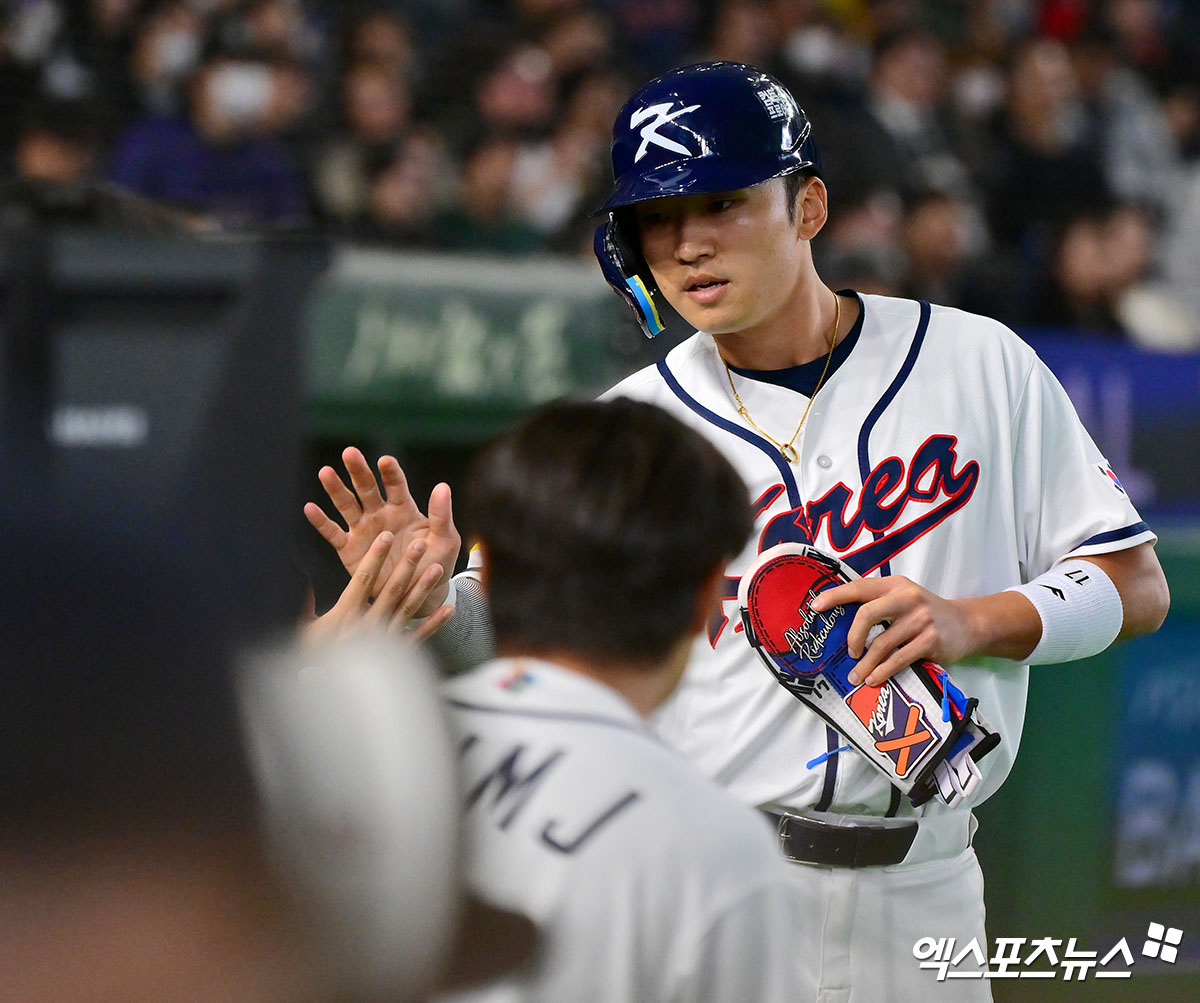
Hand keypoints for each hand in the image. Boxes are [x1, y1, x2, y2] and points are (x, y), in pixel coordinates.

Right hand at [301, 532, 454, 645]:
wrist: (326, 698)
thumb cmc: (311, 660)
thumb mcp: (302, 630)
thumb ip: (305, 605)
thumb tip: (304, 580)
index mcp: (344, 616)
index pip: (363, 580)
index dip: (375, 557)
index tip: (386, 537)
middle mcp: (367, 626)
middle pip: (391, 590)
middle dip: (406, 565)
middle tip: (420, 545)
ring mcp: (384, 640)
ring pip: (407, 609)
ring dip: (423, 588)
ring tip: (437, 569)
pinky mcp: (395, 656)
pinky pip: (418, 637)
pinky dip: (434, 624)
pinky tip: (449, 610)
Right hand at [304, 447, 460, 614]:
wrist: (419, 593)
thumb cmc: (435, 563)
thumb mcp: (445, 540)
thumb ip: (441, 515)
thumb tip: (442, 486)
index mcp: (404, 509)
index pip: (396, 486)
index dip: (390, 473)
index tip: (385, 461)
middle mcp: (380, 514)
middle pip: (367, 488)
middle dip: (359, 471)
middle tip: (350, 453)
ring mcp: (363, 530)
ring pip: (347, 505)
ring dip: (336, 489)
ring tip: (325, 472)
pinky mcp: (349, 549)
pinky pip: (333, 533)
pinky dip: (321, 522)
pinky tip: (310, 508)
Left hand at [809, 576, 981, 686]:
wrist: (968, 624)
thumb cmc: (925, 613)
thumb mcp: (904, 598)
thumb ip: (878, 604)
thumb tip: (840, 623)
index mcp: (894, 584)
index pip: (859, 587)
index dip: (835, 597)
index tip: (815, 607)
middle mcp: (907, 597)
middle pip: (867, 614)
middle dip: (852, 637)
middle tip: (849, 653)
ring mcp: (920, 619)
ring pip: (882, 644)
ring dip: (865, 664)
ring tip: (856, 677)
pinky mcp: (930, 641)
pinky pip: (898, 659)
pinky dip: (882, 672)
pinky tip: (874, 679)